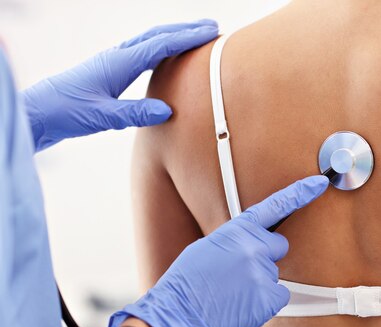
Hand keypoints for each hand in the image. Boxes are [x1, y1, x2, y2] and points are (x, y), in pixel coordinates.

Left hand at [21, 20, 218, 151]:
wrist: (38, 113)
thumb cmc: (66, 112)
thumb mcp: (102, 116)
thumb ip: (134, 112)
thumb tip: (168, 110)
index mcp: (118, 63)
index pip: (160, 45)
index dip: (188, 38)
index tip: (211, 32)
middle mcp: (117, 56)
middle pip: (157, 35)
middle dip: (186, 30)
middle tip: (212, 27)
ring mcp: (112, 61)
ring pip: (150, 41)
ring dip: (174, 36)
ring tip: (195, 37)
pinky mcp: (109, 71)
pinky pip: (142, 53)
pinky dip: (160, 48)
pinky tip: (166, 56)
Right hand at [109, 175, 329, 326]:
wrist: (177, 315)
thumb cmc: (186, 283)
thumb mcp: (208, 247)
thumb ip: (236, 240)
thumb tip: (251, 243)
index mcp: (237, 230)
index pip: (275, 206)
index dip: (300, 194)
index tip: (320, 184)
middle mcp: (254, 247)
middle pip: (279, 247)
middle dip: (266, 256)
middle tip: (241, 273)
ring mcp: (263, 273)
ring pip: (274, 275)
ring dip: (260, 283)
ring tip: (232, 293)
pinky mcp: (270, 298)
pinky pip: (279, 296)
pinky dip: (265, 303)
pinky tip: (242, 305)